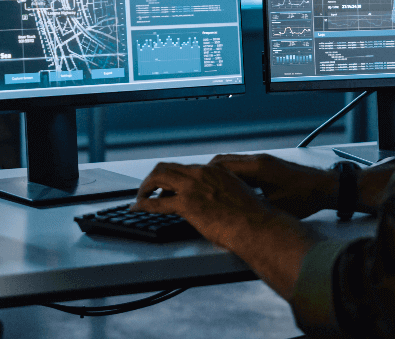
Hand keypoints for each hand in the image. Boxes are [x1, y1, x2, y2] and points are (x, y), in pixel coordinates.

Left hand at [134, 160, 321, 299]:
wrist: (256, 226)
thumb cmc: (252, 216)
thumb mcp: (238, 194)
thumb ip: (224, 192)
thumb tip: (218, 202)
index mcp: (214, 171)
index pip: (185, 168)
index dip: (171, 177)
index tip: (166, 186)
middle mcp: (201, 174)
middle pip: (167, 167)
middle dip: (153, 178)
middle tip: (147, 189)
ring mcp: (193, 187)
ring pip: (158, 177)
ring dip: (145, 187)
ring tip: (140, 197)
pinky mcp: (188, 204)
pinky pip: (157, 203)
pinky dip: (143, 204)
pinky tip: (138, 208)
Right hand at [208, 153, 336, 218]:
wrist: (323, 187)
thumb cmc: (304, 197)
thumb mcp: (276, 206)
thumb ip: (255, 207)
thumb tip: (235, 214)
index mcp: (259, 168)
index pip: (223, 166)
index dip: (207, 175)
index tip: (196, 183)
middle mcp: (258, 161)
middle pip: (223, 161)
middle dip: (207, 173)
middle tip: (195, 186)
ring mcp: (261, 162)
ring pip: (231, 163)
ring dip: (218, 173)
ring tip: (206, 187)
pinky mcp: (265, 166)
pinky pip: (241, 166)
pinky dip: (230, 174)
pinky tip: (226, 187)